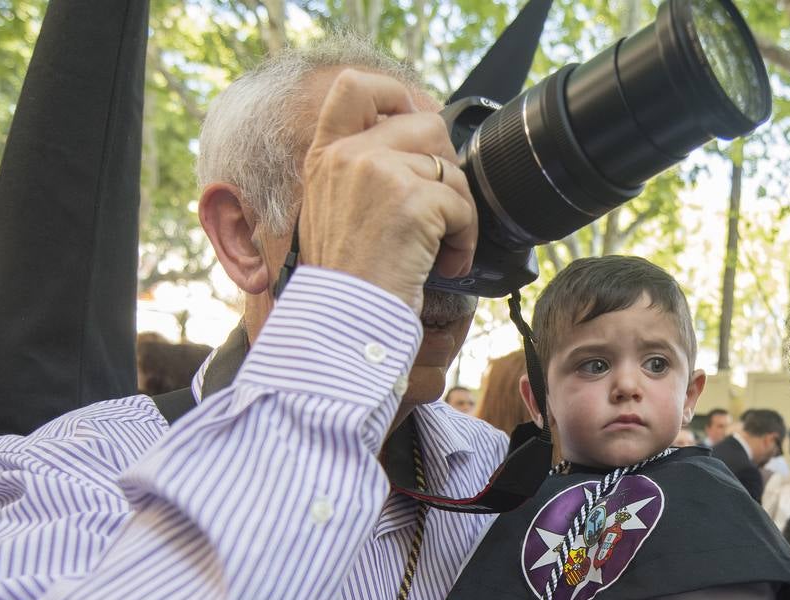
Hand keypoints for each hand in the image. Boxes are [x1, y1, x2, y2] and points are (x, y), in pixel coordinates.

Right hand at [300, 69, 477, 309]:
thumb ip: (363, 176)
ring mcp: (377, 171)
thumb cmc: (346, 283)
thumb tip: (422, 153)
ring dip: (460, 211)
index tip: (419, 125)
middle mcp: (347, 155)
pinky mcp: (410, 198)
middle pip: (426, 124)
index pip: (354, 86)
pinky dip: (465, 239)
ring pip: (450, 167)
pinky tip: (446, 265)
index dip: (396, 94)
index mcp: (324, 156)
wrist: (341, 323)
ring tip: (442, 249)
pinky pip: (462, 204)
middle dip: (446, 169)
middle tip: (440, 213)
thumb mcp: (334, 214)